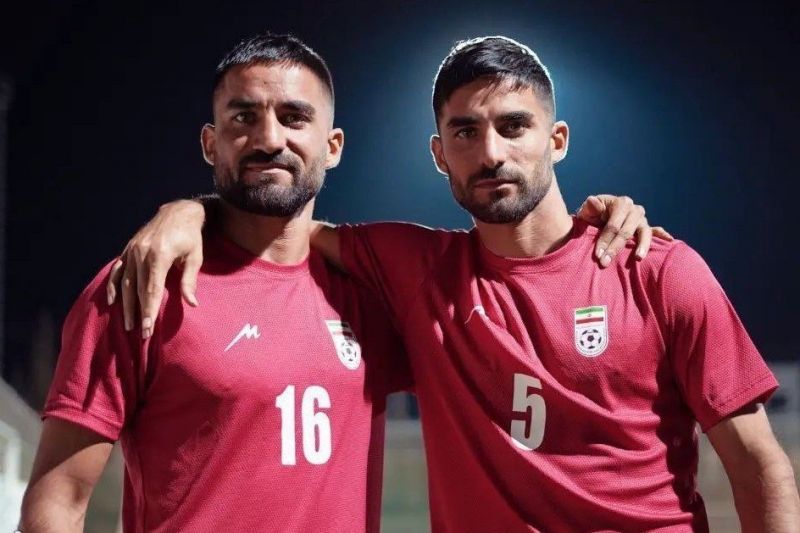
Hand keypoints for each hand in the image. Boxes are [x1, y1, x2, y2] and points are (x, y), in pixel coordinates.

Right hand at [106, 200, 205, 337]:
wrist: (178, 211)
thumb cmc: (190, 236)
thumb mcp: (195, 257)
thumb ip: (190, 280)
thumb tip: (192, 304)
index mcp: (159, 255)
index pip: (151, 289)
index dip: (148, 311)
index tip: (147, 329)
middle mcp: (141, 253)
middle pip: (136, 289)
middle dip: (138, 312)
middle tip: (140, 333)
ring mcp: (132, 250)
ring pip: (124, 282)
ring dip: (125, 304)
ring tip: (128, 324)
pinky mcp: (128, 248)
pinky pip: (117, 270)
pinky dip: (113, 285)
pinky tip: (112, 301)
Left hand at [576, 194, 672, 266]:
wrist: (597, 219)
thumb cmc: (591, 216)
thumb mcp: (586, 211)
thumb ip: (589, 207)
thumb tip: (594, 201)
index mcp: (621, 203)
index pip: (613, 224)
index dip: (604, 239)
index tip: (597, 254)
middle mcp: (634, 210)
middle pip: (626, 231)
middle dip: (615, 248)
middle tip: (605, 262)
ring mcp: (642, 219)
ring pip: (644, 233)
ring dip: (642, 246)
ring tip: (638, 258)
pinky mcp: (646, 228)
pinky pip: (656, 232)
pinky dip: (662, 235)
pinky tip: (669, 240)